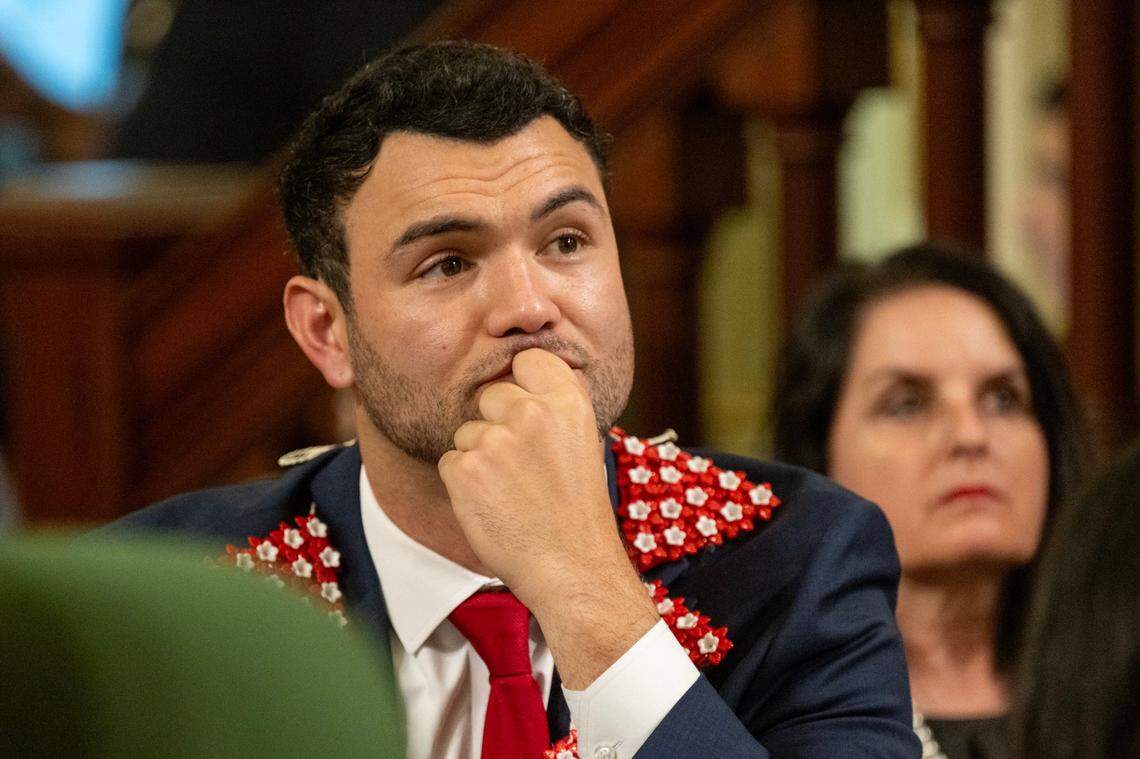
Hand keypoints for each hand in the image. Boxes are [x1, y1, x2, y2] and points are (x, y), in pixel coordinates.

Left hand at [438, 348, 656, 686]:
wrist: (570, 566)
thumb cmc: (578, 508)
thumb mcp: (584, 441)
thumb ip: (557, 404)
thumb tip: (525, 371)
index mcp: (567, 402)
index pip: (528, 359)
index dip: (523, 382)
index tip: (528, 407)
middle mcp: (531, 413)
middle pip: (491, 393)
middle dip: (497, 422)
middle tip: (522, 464)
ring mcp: (495, 441)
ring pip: (467, 430)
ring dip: (479, 456)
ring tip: (511, 490)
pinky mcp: (465, 470)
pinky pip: (451, 460)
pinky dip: (464, 482)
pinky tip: (492, 503)